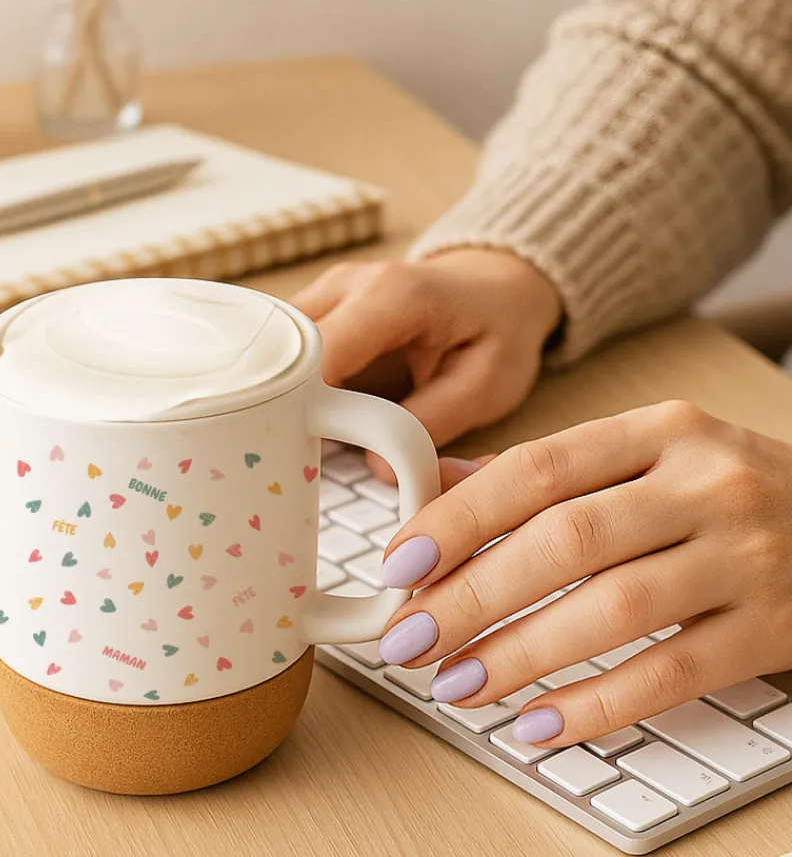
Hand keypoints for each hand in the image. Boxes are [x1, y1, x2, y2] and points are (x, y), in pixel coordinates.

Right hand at [291, 249, 561, 474]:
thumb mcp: (488, 385)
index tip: (294, 449)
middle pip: (279, 344)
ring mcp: (325, 291)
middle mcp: (349, 284)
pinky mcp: (314, 306)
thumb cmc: (496, 333)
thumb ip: (435, 422)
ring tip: (276, 436)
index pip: (319, 352)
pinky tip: (284, 412)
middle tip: (275, 453)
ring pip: (268, 342)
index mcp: (394, 297)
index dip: (297, 401)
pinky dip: (274, 378)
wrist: (494, 288)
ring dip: (267, 388)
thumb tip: (376, 466)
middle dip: (271, 399)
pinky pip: (276, 343)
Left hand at [376, 400, 791, 745]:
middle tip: (410, 636)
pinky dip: (594, 705)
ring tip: (454, 682)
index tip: (399, 564)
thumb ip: (542, 471)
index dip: (457, 517)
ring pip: (612, 611)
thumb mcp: (642, 454)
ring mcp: (744, 558)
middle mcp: (702, 485)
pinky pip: (670, 675)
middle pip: (565, 541)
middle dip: (471, 594)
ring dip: (518, 655)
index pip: (536, 468)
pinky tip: (535, 721)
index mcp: (656, 432)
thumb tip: (435, 487)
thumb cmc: (721, 488)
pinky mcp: (771, 630)